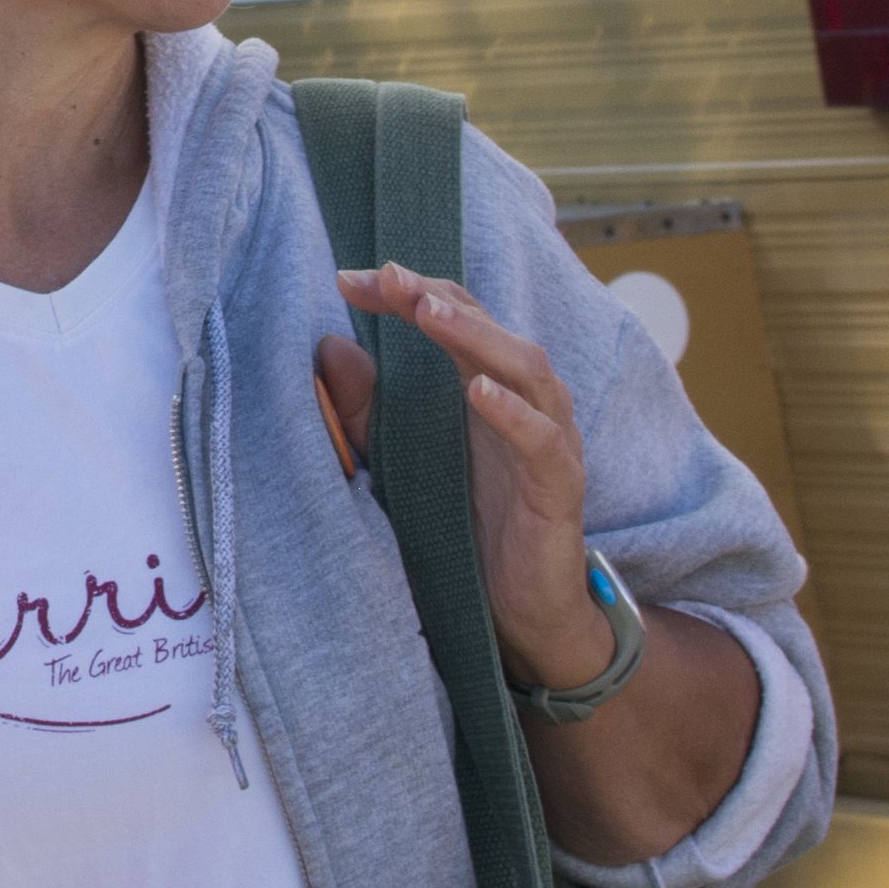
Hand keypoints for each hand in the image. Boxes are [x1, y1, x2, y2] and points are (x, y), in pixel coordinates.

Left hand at [330, 264, 603, 690]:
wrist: (518, 611)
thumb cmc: (460, 528)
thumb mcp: (395, 463)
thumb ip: (366, 410)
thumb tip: (327, 344)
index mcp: (482, 392)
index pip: (452, 320)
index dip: (407, 293)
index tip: (348, 278)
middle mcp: (522, 405)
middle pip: (490, 330)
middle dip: (438, 298)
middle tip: (389, 276)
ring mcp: (548, 443)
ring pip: (528, 371)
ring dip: (477, 336)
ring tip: (428, 312)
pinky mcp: (561, 489)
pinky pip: (546, 442)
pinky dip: (515, 414)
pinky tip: (478, 392)